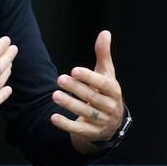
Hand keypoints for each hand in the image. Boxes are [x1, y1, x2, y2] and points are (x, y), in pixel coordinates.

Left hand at [50, 30, 124, 153]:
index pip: (103, 84)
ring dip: (70, 104)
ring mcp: (102, 121)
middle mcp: (110, 106)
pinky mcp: (92, 132)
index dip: (89, 77)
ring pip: (86, 113)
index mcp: (114, 90)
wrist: (111, 123)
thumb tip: (104, 32)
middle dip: (76, 89)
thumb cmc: (105, 92)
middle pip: (93, 98)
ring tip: (54, 95)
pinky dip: (66, 124)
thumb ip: (103, 55)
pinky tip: (53, 117)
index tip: (74, 70)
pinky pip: (79, 129)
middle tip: (59, 79)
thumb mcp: (106, 74)